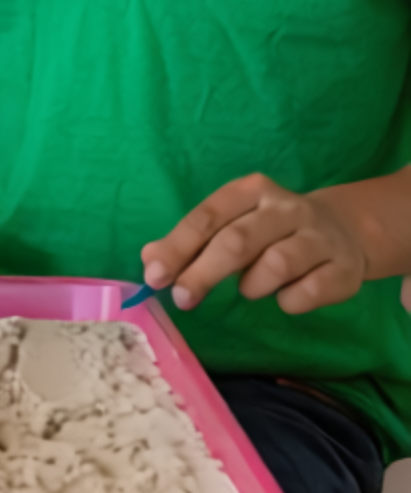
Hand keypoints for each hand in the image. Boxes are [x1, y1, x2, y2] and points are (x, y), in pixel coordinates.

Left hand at [141, 172, 367, 315]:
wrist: (343, 229)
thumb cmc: (270, 229)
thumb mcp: (230, 224)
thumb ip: (191, 241)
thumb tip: (150, 259)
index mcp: (249, 190)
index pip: (206, 217)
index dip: (177, 248)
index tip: (154, 276)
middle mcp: (285, 207)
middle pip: (236, 241)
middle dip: (203, 273)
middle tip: (182, 299)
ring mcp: (318, 236)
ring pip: (276, 264)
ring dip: (253, 285)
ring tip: (248, 289)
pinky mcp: (343, 267)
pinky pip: (309, 292)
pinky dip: (291, 301)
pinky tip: (287, 296)